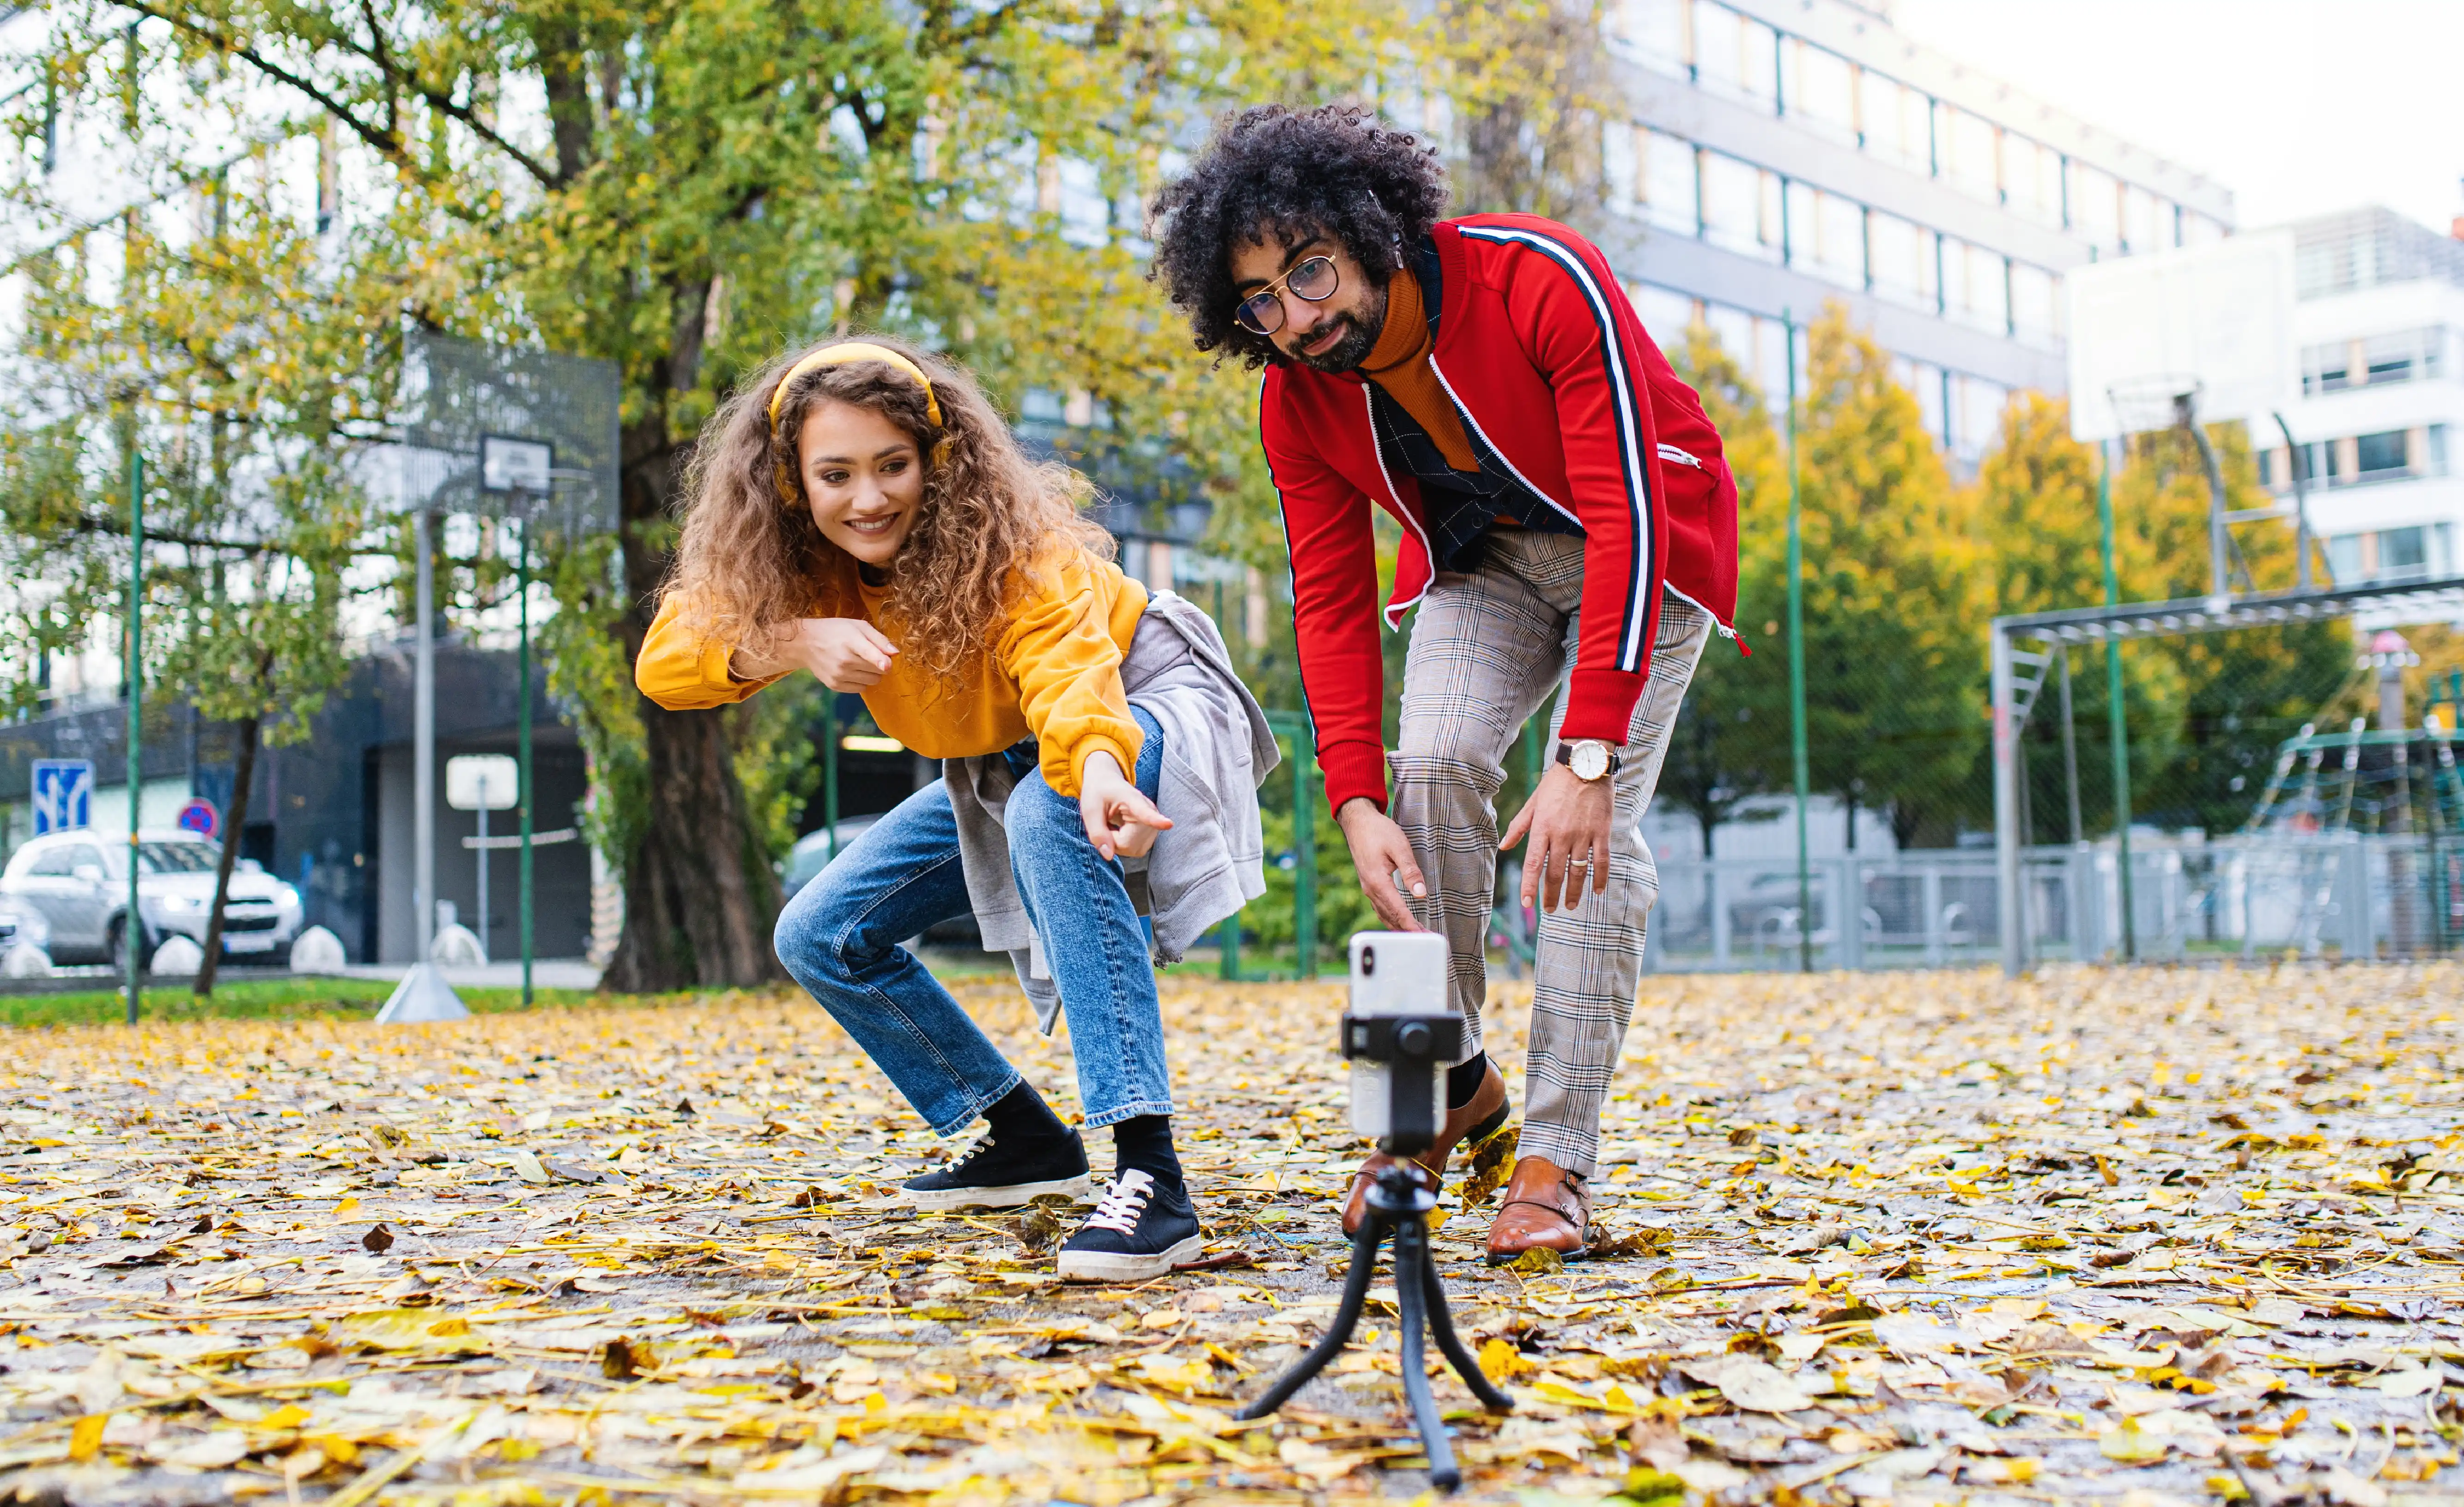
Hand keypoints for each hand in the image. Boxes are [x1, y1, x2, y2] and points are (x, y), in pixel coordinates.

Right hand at [784, 618, 897, 691]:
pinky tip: (851, 670)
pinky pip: (861, 689)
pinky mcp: (835, 685)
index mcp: (851, 641)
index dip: (882, 662)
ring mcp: (839, 675)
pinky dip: (861, 681)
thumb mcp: (858, 626)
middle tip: (869, 655)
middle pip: (878, 671)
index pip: (870, 655)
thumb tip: (895, 653)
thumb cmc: (836, 631)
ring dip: (871, 673)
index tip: (888, 666)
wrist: (806, 642)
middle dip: (880, 664)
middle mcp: (844, 661)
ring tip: (859, 661)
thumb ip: (879, 639)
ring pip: (872, 681)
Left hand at [1078, 751, 1171, 860]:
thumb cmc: (1098, 793)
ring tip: (1114, 826)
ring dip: (1119, 844)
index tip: (1168, 824)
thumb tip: (1109, 856)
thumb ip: (1097, 832)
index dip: (1156, 820)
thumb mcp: (1090, 810)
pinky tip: (1121, 831)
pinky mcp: (1152, 832)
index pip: (1145, 812)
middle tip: (1106, 824)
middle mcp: (1149, 811)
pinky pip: (1137, 849)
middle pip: (1130, 844)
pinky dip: (1124, 845)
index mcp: (1132, 799)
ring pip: (1134, 849)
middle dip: (1113, 841)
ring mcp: (1153, 823)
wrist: (1108, 782)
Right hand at [1336, 798, 1427, 931]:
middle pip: (1391, 917)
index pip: (1398, 910)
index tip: (1422, 937)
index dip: (1411, 925)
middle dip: (1407, 931)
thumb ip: (1410, 871)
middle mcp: (1371, 889)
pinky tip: (1399, 921)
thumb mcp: (1399, 847)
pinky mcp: (1369, 885)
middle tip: (1424, 941)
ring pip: (1384, 914)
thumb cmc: (1379, 831)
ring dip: (1399, 926)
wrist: (1357, 822)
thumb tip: (1421, 894)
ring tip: (1415, 936)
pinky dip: (1391, 918)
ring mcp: (1368, 888)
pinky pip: (1380, 907)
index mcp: (1378, 882)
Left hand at [1501, 764, 1614, 913]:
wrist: (1585, 764)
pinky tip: (1597, 891)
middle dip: (1551, 895)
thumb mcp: (1533, 803)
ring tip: (1570, 905)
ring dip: (1574, 892)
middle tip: (1550, 910)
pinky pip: (1601, 861)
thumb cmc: (1555, 783)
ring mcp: (1583, 834)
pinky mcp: (1601, 832)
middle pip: (1556, 873)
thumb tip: (1504, 847)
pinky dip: (1600, 878)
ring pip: (1578, 871)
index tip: (1527, 904)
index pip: (1534, 864)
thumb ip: (1518, 827)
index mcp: (1542, 828)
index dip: (1530, 886)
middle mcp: (1562, 834)